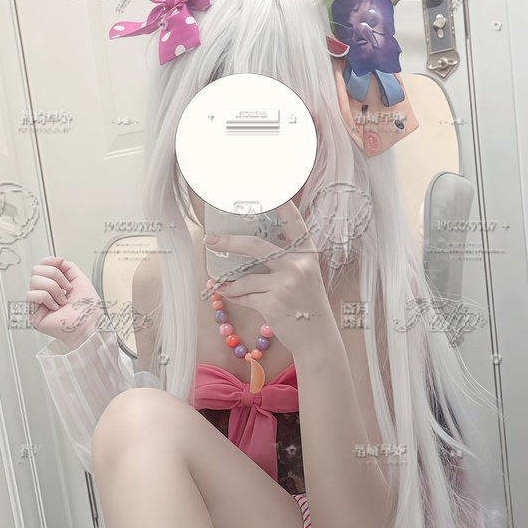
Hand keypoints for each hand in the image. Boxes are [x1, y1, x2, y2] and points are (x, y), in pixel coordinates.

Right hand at [26, 257, 104, 344]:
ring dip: (54, 288)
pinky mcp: (33, 314)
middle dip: (55, 275)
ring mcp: (38, 304)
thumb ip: (66, 267)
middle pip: (36, 270)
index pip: (41, 266)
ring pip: (34, 280)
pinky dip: (47, 298)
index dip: (49, 261)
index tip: (60, 262)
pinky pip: (32, 295)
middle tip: (67, 288)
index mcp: (53, 285)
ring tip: (63, 300)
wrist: (89, 324)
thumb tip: (56, 260)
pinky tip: (55, 307)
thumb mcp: (79, 279)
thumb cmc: (88, 309)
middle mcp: (44, 293)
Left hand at [204, 200, 327, 350]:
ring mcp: (285, 284)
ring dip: (228, 282)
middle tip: (210, 240)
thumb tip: (252, 248)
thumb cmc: (308, 305)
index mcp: (307, 254)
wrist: (318, 337)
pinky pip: (245, 296)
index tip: (267, 190)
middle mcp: (297, 265)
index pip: (294, 222)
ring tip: (217, 283)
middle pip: (255, 246)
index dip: (280, 203)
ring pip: (245, 278)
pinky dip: (236, 297)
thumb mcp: (306, 276)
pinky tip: (230, 296)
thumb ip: (287, 260)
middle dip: (228, 242)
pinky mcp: (272, 303)